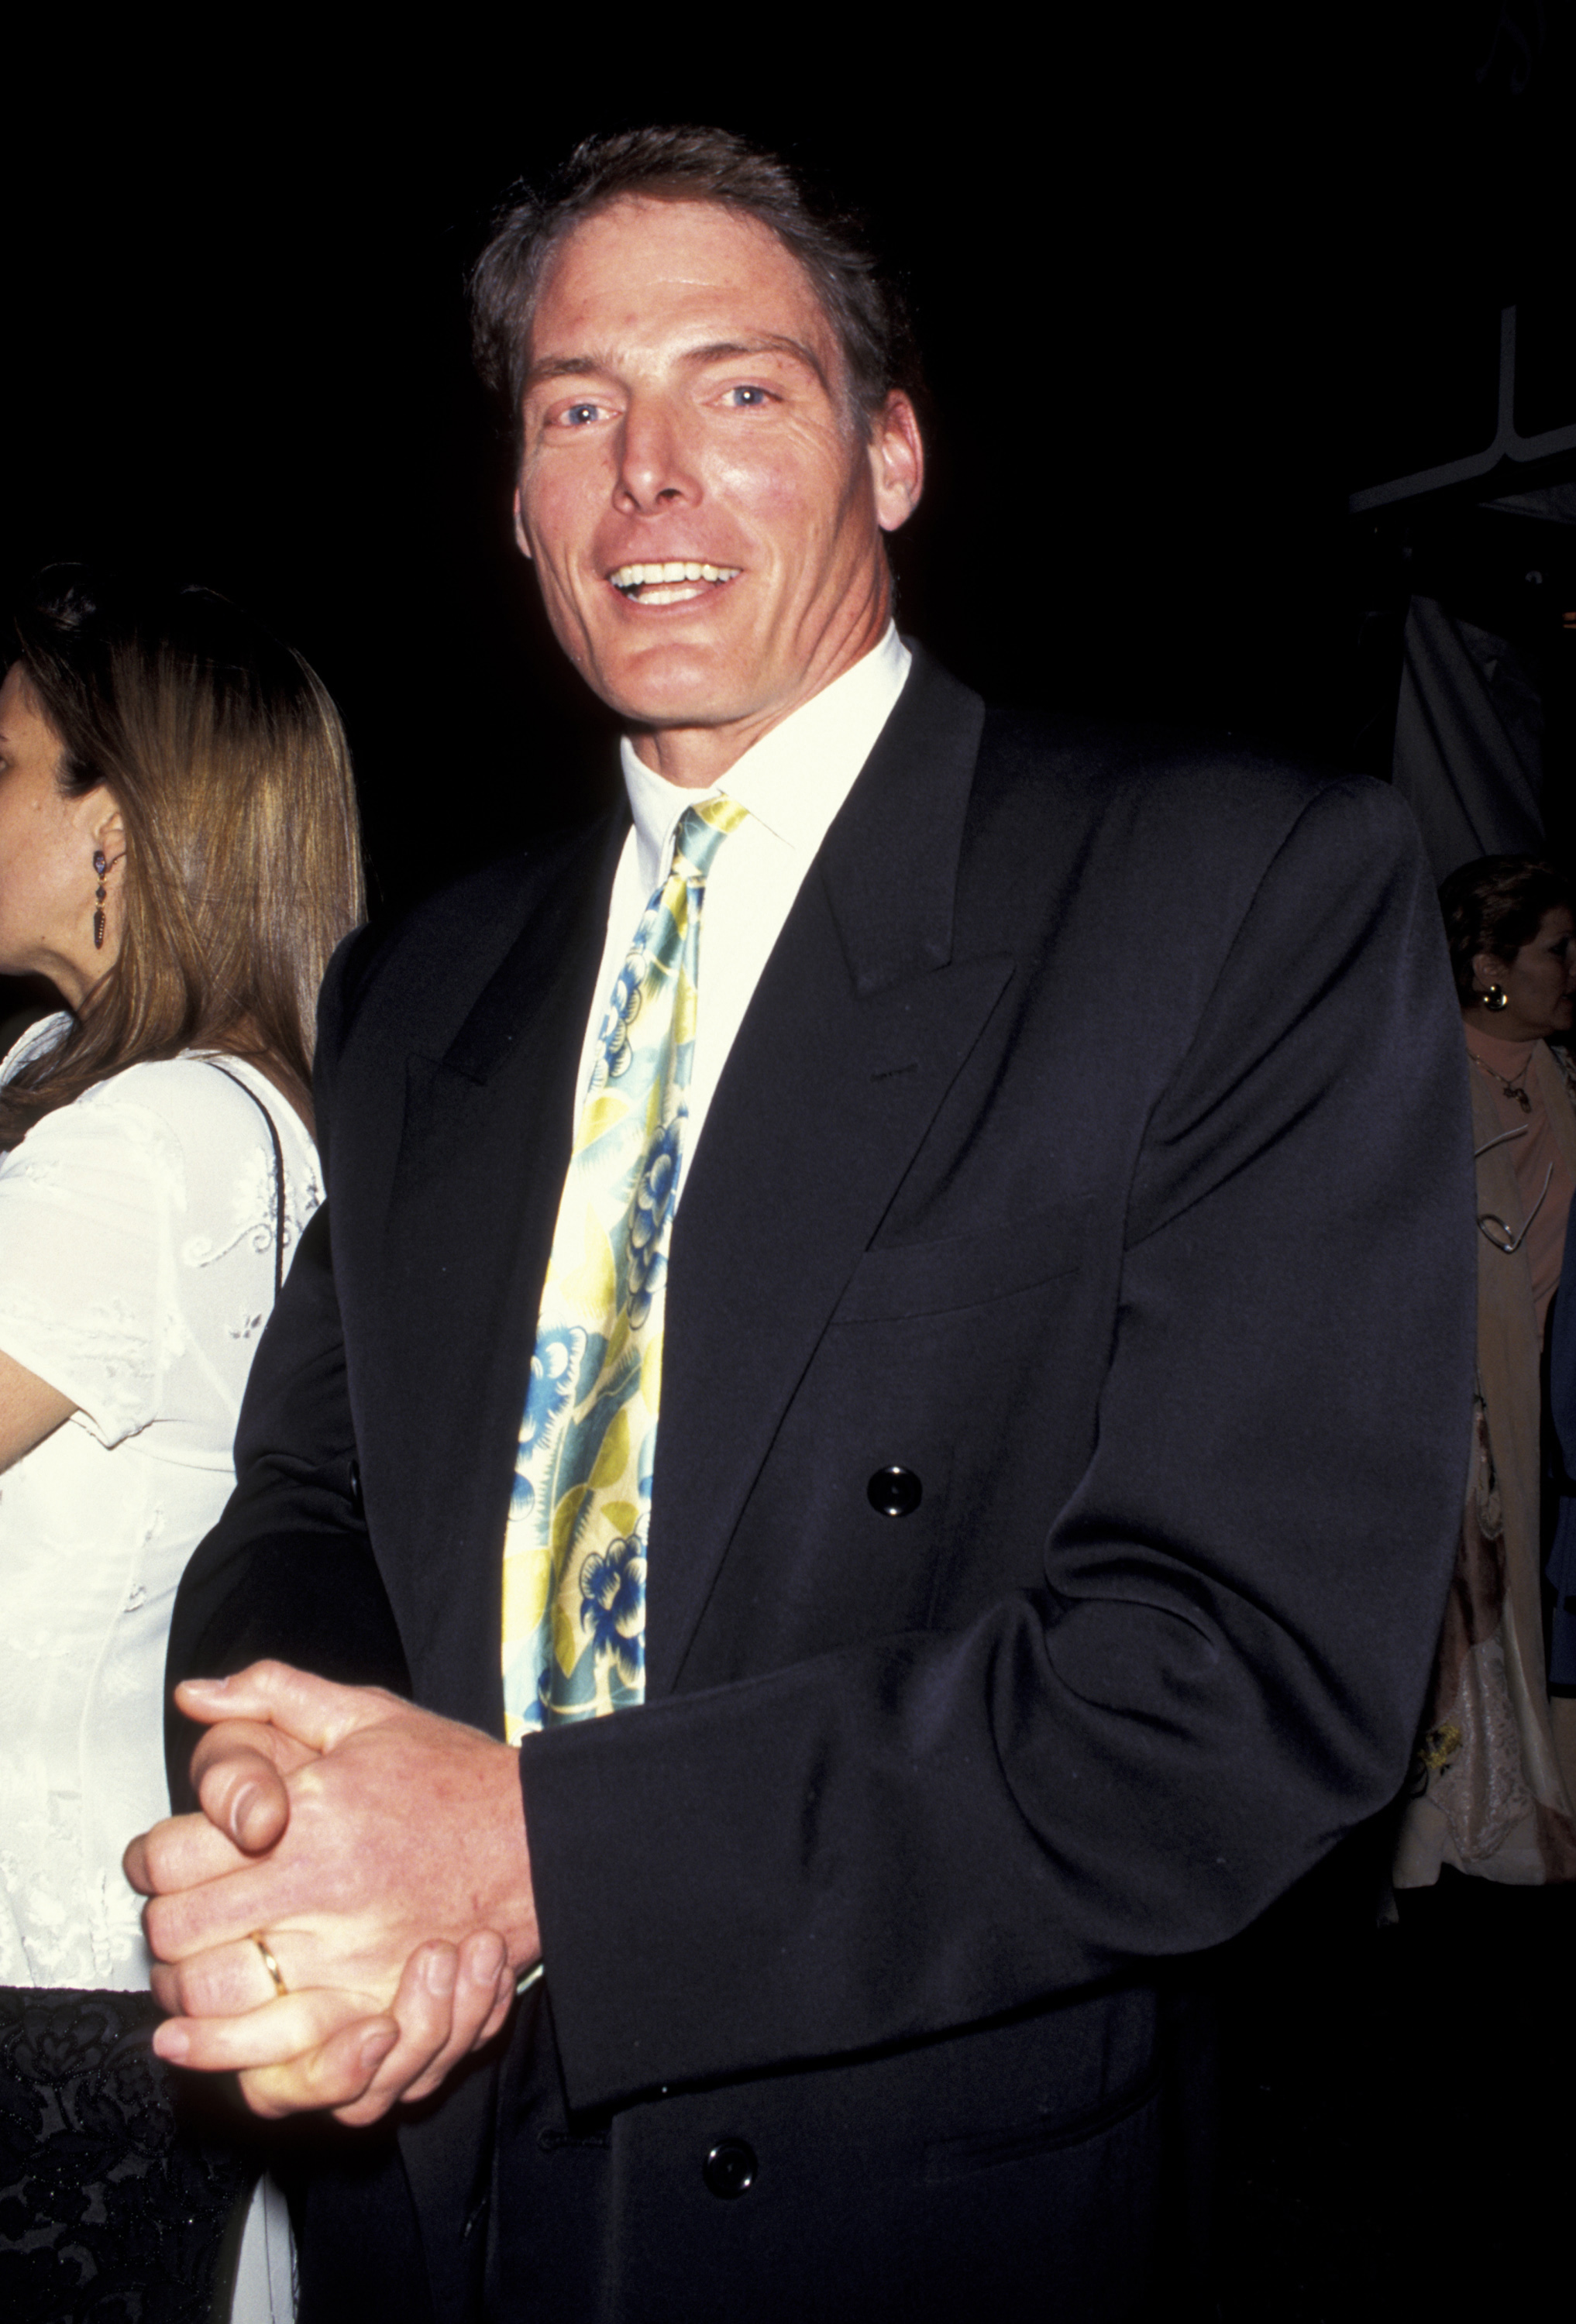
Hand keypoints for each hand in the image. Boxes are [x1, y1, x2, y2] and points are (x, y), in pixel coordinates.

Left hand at [126, 1661, 536, 2120]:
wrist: (541, 1839)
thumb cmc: (454, 1777)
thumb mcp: (367, 1714)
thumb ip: (273, 1693)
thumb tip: (194, 1692)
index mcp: (307, 1818)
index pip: (171, 1858)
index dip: (149, 1861)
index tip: (160, 1862)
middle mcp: (319, 1895)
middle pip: (178, 1938)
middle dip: (162, 1933)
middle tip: (175, 1920)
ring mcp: (346, 1964)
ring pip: (215, 2007)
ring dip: (186, 1999)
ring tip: (189, 1981)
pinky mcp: (375, 2014)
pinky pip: (282, 2064)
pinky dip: (240, 2061)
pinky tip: (222, 2041)